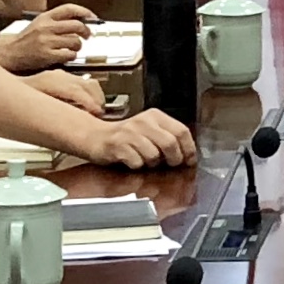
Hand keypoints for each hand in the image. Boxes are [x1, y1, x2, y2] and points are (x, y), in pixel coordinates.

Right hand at [0, 6, 92, 69]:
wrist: (9, 53)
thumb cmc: (24, 40)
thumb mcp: (38, 24)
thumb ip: (56, 21)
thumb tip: (79, 21)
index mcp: (45, 17)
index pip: (69, 9)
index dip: (84, 12)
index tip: (92, 18)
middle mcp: (46, 27)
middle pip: (77, 25)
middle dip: (86, 31)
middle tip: (87, 36)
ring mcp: (46, 41)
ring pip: (75, 41)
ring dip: (78, 46)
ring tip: (73, 48)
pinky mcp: (47, 55)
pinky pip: (69, 54)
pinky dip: (72, 56)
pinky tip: (66, 56)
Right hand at [83, 108, 198, 170]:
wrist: (95, 136)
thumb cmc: (126, 138)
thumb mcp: (149, 131)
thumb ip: (167, 138)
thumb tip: (188, 155)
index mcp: (155, 116)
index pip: (182, 131)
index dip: (189, 149)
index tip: (189, 160)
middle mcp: (143, 121)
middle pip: (170, 144)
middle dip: (174, 159)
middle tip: (169, 165)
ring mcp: (130, 133)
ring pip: (154, 155)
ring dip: (152, 164)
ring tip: (145, 161)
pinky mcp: (118, 145)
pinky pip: (137, 162)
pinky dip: (137, 166)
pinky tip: (131, 161)